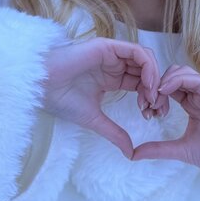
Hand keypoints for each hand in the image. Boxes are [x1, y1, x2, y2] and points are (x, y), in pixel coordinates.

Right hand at [43, 38, 167, 157]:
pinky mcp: (108, 47)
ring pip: (146, 59)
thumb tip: (130, 153)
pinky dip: (148, 67)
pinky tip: (147, 85)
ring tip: (152, 98)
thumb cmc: (61, 100)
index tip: (153, 116)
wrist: (41, 87)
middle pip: (147, 71)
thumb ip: (115, 133)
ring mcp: (112, 54)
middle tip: (157, 109)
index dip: (151, 99)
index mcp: (112, 78)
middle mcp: (114, 64)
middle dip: (157, 90)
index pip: (141, 84)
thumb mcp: (95, 120)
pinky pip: (137, 51)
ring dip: (154, 78)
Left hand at [131, 64, 199, 183]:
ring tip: (153, 97)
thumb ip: (159, 149)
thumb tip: (133, 154)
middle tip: (146, 103)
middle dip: (155, 84)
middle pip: (174, 75)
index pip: (170, 88)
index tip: (144, 109)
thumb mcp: (182, 151)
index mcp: (194, 106)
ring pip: (183, 72)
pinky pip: (197, 80)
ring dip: (164, 80)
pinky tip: (164, 92)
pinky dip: (178, 81)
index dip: (153, 93)